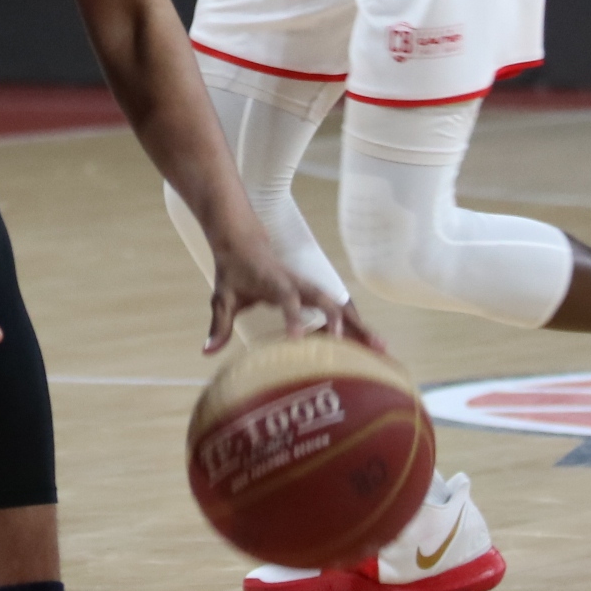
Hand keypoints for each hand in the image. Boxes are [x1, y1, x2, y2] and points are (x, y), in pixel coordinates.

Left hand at [203, 232, 373, 354]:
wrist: (244, 240)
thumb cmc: (234, 271)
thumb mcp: (222, 297)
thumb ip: (218, 325)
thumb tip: (206, 351)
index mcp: (276, 282)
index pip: (288, 299)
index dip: (293, 317)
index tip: (297, 339)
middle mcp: (299, 284)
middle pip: (327, 301)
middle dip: (343, 325)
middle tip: (356, 349)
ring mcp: (311, 287)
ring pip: (341, 307)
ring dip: (361, 328)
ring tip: (383, 351)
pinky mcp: (316, 293)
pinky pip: (341, 311)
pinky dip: (358, 327)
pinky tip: (375, 347)